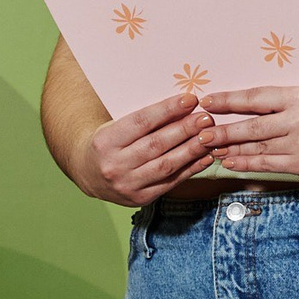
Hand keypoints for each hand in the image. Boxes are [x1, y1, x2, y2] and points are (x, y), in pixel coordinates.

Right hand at [81, 90, 218, 203]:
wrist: (88, 173)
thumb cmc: (108, 143)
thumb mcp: (116, 126)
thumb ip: (144, 120)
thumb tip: (183, 105)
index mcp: (106, 142)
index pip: (141, 122)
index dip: (167, 110)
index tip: (190, 100)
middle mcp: (115, 165)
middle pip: (156, 144)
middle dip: (185, 130)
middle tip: (206, 118)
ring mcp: (128, 185)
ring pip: (166, 165)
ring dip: (192, 149)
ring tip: (210, 136)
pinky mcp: (141, 198)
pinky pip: (171, 182)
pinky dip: (191, 169)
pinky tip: (205, 156)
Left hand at [203, 85, 298, 180]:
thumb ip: (284, 102)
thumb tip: (248, 106)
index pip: (256, 97)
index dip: (229, 100)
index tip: (208, 101)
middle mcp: (298, 118)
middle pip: (251, 124)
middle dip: (223, 128)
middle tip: (200, 130)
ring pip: (256, 146)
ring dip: (231, 148)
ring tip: (210, 148)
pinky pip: (267, 163)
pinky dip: (246, 163)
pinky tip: (231, 162)